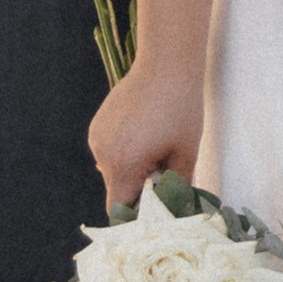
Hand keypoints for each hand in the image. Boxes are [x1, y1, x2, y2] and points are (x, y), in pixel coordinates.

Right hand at [88, 59, 201, 210]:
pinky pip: (110, 152)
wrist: (167, 64)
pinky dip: (125, 153)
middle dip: (139, 190)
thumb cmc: (181, 108)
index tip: (156, 213)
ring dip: (132, 170)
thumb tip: (177, 210)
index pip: (119, 210)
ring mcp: (97, 138)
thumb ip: (177, 187)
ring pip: (113, 171)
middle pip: (116, 190)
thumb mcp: (185, 153)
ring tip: (157, 148)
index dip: (137, 216)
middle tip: (165, 175)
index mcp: (122, 165)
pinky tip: (145, 135)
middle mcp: (102, 153)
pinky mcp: (98, 126)